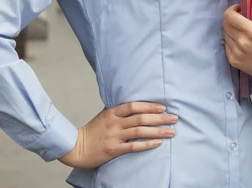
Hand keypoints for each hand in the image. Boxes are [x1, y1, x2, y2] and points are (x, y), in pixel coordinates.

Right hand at [58, 102, 177, 168]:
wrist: (77, 147)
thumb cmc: (92, 130)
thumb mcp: (103, 115)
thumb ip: (117, 109)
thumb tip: (131, 102)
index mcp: (112, 112)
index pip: (133, 105)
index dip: (149, 105)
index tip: (163, 107)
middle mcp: (115, 123)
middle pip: (140, 118)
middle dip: (159, 118)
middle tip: (174, 118)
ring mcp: (115, 136)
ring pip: (140, 131)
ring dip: (158, 131)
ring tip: (171, 132)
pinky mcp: (114, 150)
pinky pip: (133, 146)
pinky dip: (147, 144)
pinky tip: (158, 143)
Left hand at [223, 0, 251, 85]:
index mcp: (250, 30)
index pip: (228, 15)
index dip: (232, 10)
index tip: (239, 11)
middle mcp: (242, 42)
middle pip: (225, 24)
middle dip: (232, 20)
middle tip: (241, 21)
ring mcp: (236, 52)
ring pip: (225, 34)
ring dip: (231, 31)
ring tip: (243, 33)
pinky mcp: (233, 61)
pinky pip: (226, 45)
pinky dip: (231, 42)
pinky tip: (242, 44)